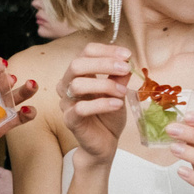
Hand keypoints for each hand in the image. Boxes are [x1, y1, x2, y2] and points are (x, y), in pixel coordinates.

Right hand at [54, 42, 132, 161]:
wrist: (105, 143)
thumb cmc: (108, 115)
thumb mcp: (119, 92)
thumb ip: (120, 76)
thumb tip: (127, 60)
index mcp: (79, 74)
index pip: (86, 52)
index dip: (106, 50)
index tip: (127, 55)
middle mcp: (67, 85)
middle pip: (77, 64)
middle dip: (103, 63)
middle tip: (125, 68)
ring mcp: (66, 103)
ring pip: (77, 85)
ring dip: (105, 85)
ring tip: (123, 92)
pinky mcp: (69, 120)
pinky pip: (81, 108)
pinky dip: (102, 104)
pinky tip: (117, 105)